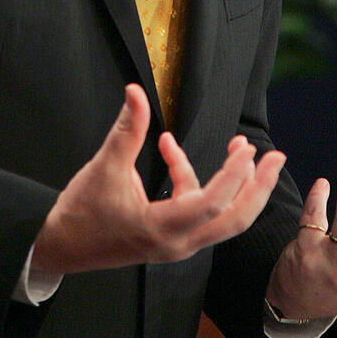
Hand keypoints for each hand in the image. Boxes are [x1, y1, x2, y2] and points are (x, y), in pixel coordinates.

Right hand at [31, 83, 286, 275]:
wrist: (60, 246)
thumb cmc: (81, 211)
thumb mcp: (104, 167)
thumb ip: (127, 129)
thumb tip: (135, 90)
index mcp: (161, 229)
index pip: (211, 203)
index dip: (233, 174)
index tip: (248, 148)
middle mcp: (177, 243)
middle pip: (233, 219)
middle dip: (257, 187)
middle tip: (276, 157)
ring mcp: (176, 243)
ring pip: (220, 216)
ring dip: (233, 183)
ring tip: (240, 145)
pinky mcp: (171, 237)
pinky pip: (196, 208)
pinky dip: (191, 180)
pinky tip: (168, 150)